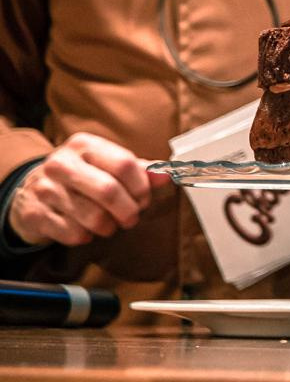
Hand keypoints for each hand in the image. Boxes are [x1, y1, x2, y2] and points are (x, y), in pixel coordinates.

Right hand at [5, 132, 171, 247]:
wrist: (30, 190)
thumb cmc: (79, 176)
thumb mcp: (106, 164)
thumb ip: (139, 169)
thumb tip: (168, 175)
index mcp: (83, 145)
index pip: (125, 164)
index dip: (141, 187)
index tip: (144, 198)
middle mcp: (61, 164)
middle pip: (109, 191)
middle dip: (129, 210)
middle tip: (132, 217)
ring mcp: (45, 189)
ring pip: (93, 217)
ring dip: (109, 227)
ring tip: (110, 224)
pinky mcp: (34, 214)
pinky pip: (73, 233)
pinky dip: (86, 237)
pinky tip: (86, 229)